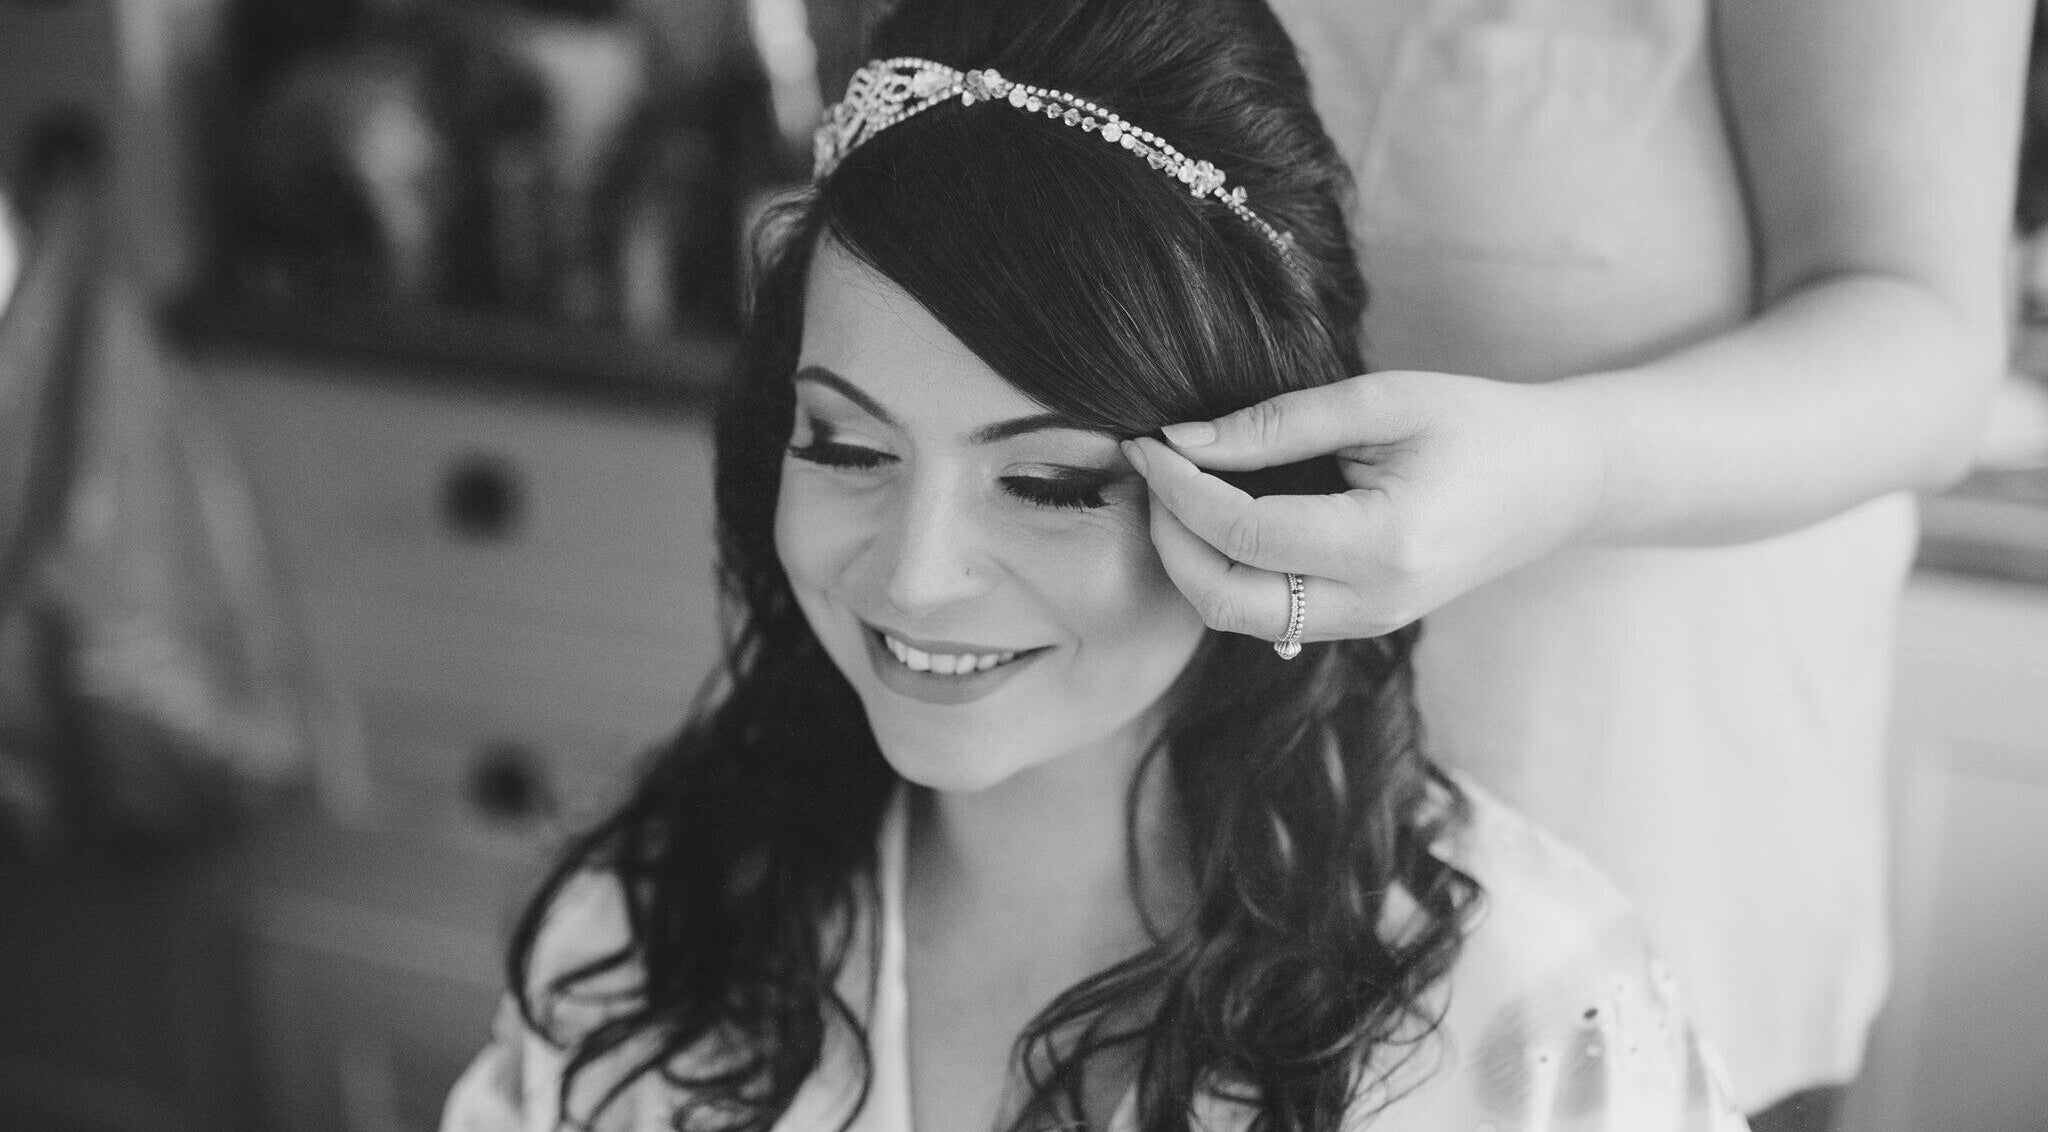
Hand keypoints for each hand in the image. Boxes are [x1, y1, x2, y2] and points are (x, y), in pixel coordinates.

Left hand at [1122, 370, 1610, 641]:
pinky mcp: (1362, 622)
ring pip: (1237, 618)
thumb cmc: (1480, 422)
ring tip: (1176, 490)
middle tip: (1152, 471)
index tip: (1149, 442)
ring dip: (1189, 560)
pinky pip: (1267, 613)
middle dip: (1169, 538)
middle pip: (1223, 599)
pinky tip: (1215, 516)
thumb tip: (1182, 440)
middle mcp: (1373, 602)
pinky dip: (1224, 571)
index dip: (1181, 491)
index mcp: (1385, 544)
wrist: (1560, 480)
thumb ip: (1278, 423)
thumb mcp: (1382, 400)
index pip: (1243, 534)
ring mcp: (1368, 623)